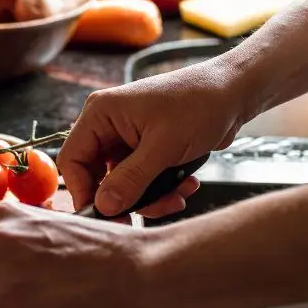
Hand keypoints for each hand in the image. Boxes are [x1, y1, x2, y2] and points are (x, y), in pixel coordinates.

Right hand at [59, 60, 250, 216]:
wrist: (234, 92)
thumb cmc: (199, 103)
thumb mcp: (163, 147)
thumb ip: (130, 180)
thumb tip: (103, 206)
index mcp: (102, 113)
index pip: (73, 160)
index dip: (83, 191)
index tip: (103, 215)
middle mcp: (110, 125)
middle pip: (98, 176)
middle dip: (126, 198)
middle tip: (146, 214)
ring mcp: (129, 138)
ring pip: (123, 183)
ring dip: (150, 197)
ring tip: (177, 196)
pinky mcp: (148, 148)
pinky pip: (143, 180)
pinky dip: (162, 189)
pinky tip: (186, 184)